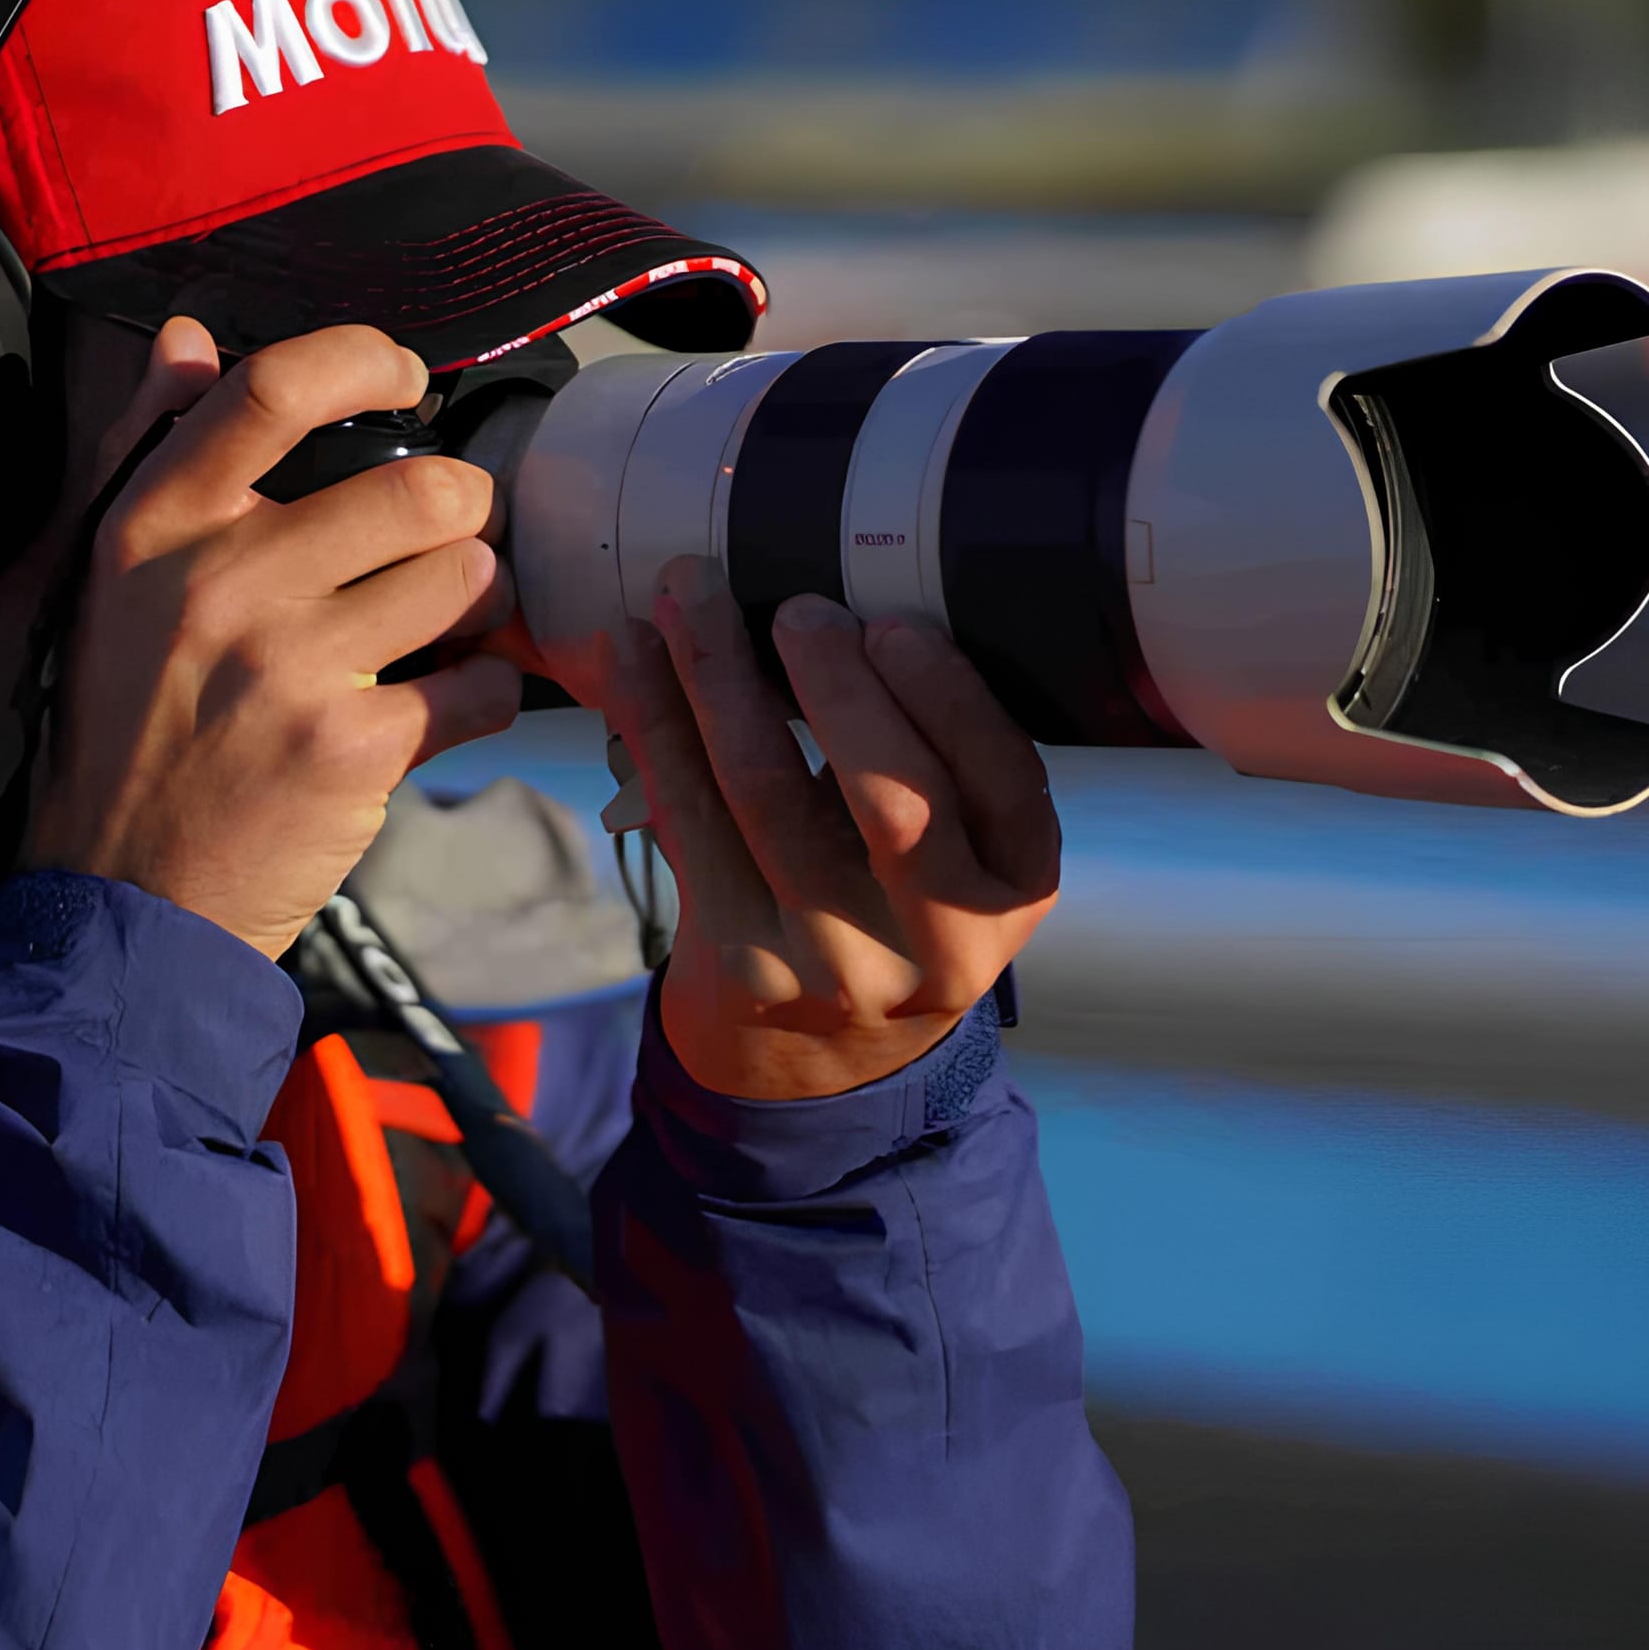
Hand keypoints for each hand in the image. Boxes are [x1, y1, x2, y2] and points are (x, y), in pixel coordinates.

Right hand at [27, 320, 522, 960]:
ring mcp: (291, 668)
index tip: (406, 379)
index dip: (367, 360)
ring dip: (484, 599)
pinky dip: (484, 692)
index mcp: (158, 525)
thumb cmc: (125, 724)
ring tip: (449, 622)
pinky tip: (442, 702)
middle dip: (464, 512)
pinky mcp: (353, 749)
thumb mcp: (107, 575)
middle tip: (446, 540)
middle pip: (422, 488)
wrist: (121, 893)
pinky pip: (482, 684)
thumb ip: (149, 446)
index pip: (272, 387)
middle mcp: (223, 582)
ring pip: (469, 577)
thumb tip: (186, 336)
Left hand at [604, 558, 1060, 1100]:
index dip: (949, 696)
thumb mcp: (955, 853)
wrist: (814, 1058)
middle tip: (794, 607)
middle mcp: (941, 941)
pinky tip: (634, 663)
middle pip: (892, 799)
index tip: (892, 622)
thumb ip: (935, 755)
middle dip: (834, 685)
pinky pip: (693, 822)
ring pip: (769, 798)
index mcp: (1015, 892)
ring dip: (718, 679)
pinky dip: (656, 729)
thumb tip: (851, 591)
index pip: (1005, 782)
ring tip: (689, 599)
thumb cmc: (889, 904)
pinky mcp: (744, 967)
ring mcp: (840, 964)